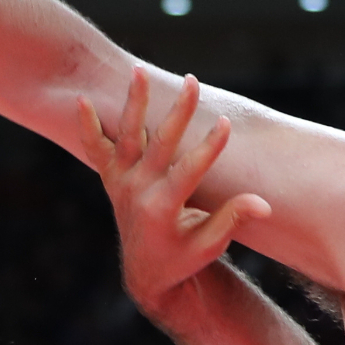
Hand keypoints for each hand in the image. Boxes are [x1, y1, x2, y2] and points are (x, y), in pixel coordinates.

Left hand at [77, 69, 269, 313]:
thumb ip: (233, 220)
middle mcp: (137, 192)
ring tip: (138, 71)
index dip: (208, 147)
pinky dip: (86, 127)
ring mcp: (121, 183)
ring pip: (126, 137)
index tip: (226, 123)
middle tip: (193, 82)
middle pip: (159, 144)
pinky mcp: (112, 179)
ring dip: (133, 103)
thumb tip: (264, 204)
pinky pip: (95, 150)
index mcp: (162, 209)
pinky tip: (80, 100)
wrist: (147, 273)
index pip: (189, 171)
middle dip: (179, 112)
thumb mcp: (211, 245)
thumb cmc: (184, 257)